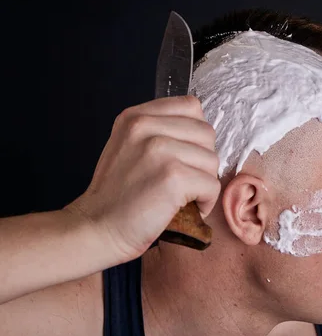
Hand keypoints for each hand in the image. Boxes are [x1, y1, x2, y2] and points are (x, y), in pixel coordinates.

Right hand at [64, 95, 220, 261]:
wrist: (96, 229)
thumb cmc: (117, 196)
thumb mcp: (129, 146)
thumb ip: (160, 132)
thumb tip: (202, 135)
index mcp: (136, 116)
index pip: (191, 106)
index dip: (196, 135)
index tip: (185, 157)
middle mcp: (145, 126)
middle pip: (206, 133)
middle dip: (202, 161)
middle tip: (184, 182)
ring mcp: (159, 149)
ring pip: (212, 160)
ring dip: (204, 183)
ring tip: (182, 197)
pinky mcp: (173, 176)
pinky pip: (212, 185)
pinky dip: (206, 202)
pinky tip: (186, 209)